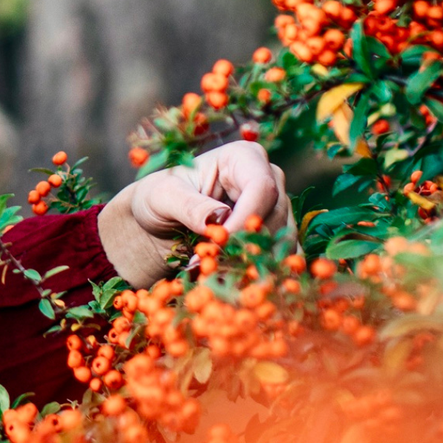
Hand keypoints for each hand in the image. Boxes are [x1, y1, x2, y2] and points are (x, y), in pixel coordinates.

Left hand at [96, 140, 293, 285]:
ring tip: (215, 276)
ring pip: (283, 240)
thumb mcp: (163, 197)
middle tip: (211, 267)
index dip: (245, 219)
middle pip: (276, 216)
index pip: (261, 188)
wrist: (158, 225)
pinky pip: (282, 259)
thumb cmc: (158, 199)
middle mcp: (269, 179)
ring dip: (252, 264)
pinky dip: (260, 275)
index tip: (218, 245)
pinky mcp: (276, 237)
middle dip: (246, 246)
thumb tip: (220, 216)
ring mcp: (276, 209)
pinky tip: (234, 284)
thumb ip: (189, 205)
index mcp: (244, 157)